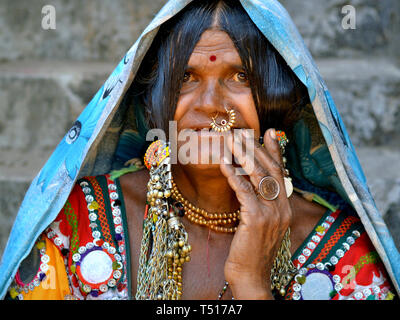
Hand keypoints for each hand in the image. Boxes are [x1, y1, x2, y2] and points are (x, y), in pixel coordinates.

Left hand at [219, 128, 292, 298]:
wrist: (251, 277)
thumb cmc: (251, 251)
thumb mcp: (260, 225)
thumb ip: (259, 204)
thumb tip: (247, 183)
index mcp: (285, 208)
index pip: (281, 173)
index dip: (275, 151)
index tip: (270, 132)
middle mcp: (282, 208)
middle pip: (270, 170)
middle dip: (255, 148)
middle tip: (242, 132)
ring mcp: (271, 213)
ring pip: (259, 176)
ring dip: (243, 155)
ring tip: (232, 140)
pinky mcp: (256, 219)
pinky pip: (244, 191)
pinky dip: (234, 175)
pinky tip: (224, 164)